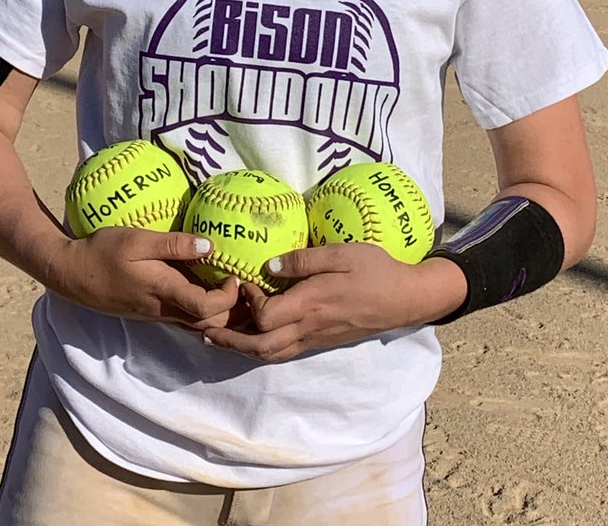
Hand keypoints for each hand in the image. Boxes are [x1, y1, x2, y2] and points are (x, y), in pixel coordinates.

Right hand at [45, 227, 240, 329]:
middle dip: (233, 312)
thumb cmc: (104, 252)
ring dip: (221, 315)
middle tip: (246, 285)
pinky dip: (205, 313)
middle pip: (208, 324)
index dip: (228, 297)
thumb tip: (211, 246)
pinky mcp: (153, 312)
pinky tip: (212, 293)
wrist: (73, 274)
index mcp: (163, 291)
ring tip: (235, 291)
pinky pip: (186, 320)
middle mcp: (163, 310)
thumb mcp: (137, 239)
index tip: (235, 274)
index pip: (206, 308)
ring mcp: (158, 314)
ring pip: (198, 326)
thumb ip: (174, 243)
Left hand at [202, 244, 463, 361]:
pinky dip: (261, 348)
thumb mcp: (341, 253)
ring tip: (218, 335)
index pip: (264, 317)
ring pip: (270, 355)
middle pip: (259, 347)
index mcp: (310, 304)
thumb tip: (268, 266)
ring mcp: (314, 339)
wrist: (404, 298)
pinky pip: (284, 352)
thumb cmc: (374, 269)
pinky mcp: (321, 341)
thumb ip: (304, 259)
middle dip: (228, 338)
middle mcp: (308, 328)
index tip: (243, 280)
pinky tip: (252, 336)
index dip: (247, 303)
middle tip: (203, 326)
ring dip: (241, 348)